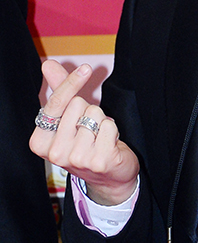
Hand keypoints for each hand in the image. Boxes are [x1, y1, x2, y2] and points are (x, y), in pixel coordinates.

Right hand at [30, 59, 139, 204]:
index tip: (86, 68)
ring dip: (101, 122)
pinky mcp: (98, 161)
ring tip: (98, 139)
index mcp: (40, 141)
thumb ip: (60, 92)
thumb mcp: (68, 120)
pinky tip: (109, 145)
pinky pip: (109, 125)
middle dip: (88, 111)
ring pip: (95, 114)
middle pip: (78, 104)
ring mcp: (76, 159)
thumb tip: (48, 64)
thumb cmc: (86, 143)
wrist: (109, 177)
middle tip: (88, 131)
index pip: (55, 103)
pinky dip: (112, 130)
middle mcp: (54, 153)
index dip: (71, 82)